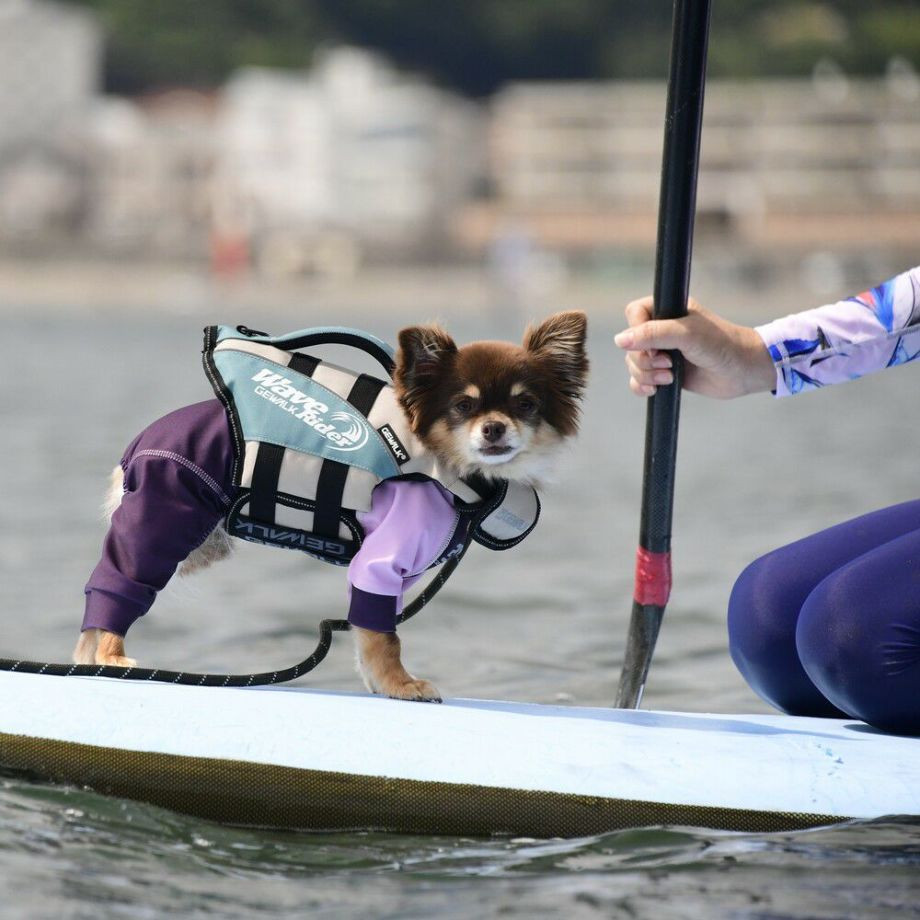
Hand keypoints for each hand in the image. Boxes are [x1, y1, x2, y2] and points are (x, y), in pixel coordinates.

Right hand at [615, 296, 775, 398]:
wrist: (743, 371)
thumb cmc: (721, 345)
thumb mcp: (686, 334)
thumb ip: (653, 334)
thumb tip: (619, 340)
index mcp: (667, 309)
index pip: (634, 313)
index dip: (637, 332)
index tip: (654, 346)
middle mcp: (662, 330)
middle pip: (630, 344)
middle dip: (644, 360)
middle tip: (667, 364)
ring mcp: (662, 352)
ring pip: (633, 364)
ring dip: (646, 375)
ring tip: (670, 378)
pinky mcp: (664, 373)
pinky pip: (638, 381)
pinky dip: (641, 387)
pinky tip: (655, 390)